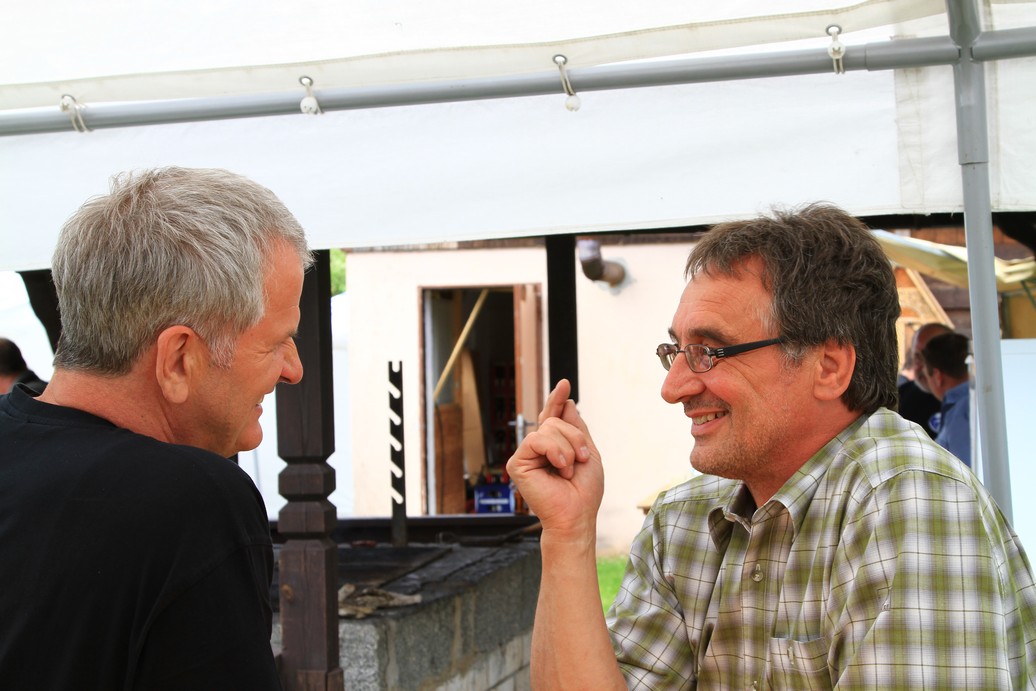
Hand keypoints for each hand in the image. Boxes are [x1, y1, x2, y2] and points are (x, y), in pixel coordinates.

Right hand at [506, 379, 603, 537]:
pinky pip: (536, 440)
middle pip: (555, 419)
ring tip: (568, 471)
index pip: (553, 417)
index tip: (565, 384)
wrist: (576, 515)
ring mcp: (526, 455)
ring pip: (547, 428)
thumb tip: (568, 403)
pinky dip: (554, 451)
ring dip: (567, 448)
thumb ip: (577, 428)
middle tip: (581, 459)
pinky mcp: (516, 463)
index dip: (557, 400)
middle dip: (575, 437)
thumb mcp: (588, 453)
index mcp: (554, 446)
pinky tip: (559, 468)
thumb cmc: (583, 491)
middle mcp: (538, 449)